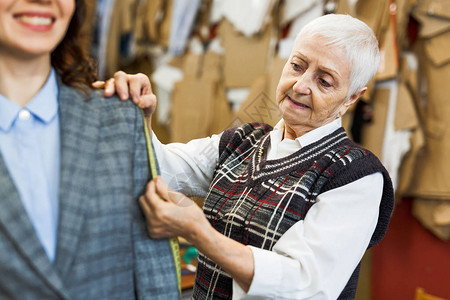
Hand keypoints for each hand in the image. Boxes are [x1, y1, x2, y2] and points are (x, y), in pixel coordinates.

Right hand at [92, 71, 156, 114]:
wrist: (137, 116)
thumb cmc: (145, 108)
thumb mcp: (151, 105)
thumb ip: (148, 101)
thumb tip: (139, 102)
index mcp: (139, 80)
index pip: (136, 80)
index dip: (135, 90)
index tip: (136, 102)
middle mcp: (127, 79)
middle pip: (120, 76)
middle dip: (121, 86)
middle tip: (123, 99)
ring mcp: (116, 84)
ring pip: (110, 81)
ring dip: (109, 87)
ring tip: (108, 96)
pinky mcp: (107, 91)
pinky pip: (101, 86)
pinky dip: (98, 87)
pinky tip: (95, 89)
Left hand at [141, 177, 254, 291]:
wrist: (200, 236)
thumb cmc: (195, 216)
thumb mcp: (183, 200)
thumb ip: (167, 190)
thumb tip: (156, 180)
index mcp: (162, 212)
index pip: (149, 192)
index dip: (153, 183)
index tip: (159, 179)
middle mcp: (155, 222)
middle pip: (142, 200)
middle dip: (150, 191)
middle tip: (162, 187)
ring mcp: (153, 229)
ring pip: (144, 208)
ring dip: (151, 200)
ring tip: (164, 198)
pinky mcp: (153, 232)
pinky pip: (147, 217)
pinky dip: (153, 210)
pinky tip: (164, 209)